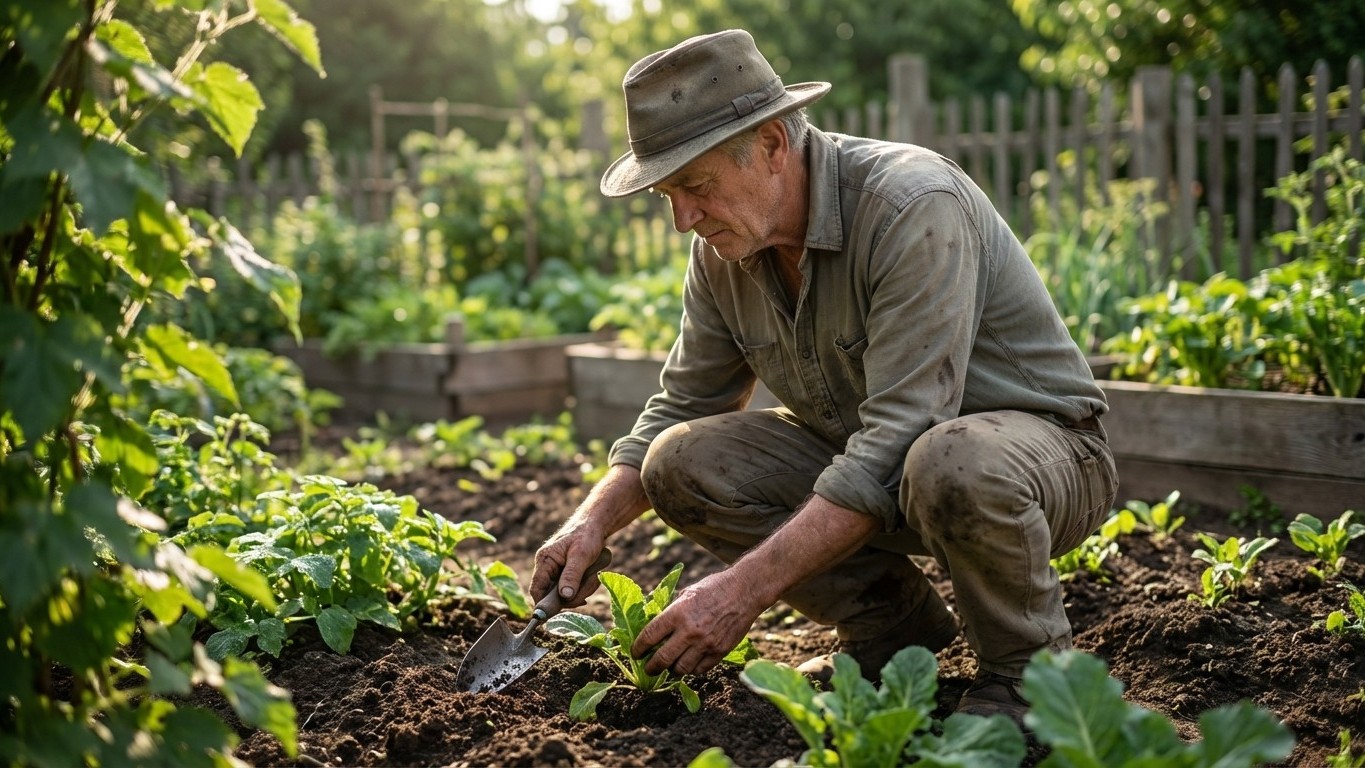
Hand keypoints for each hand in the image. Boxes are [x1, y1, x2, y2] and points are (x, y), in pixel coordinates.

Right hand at [531, 524, 607, 608]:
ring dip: (582, 589)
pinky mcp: (567, 574)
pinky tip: (592, 576)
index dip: (545, 603)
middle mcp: (547, 567)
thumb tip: (564, 597)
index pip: (536, 589)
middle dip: (572, 595)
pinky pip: (574, 588)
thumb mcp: (581, 556)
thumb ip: (572, 575)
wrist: (596, 525)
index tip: (559, 611)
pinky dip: (584, 586)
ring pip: (566, 594)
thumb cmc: (587, 535)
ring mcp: (557, 571)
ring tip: (593, 575)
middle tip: (587, 589)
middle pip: (553, 595)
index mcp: (545, 560)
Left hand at [630, 569, 765, 676]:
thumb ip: (671, 609)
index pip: (648, 636)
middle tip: (648, 668)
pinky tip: (689, 664)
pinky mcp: (720, 652)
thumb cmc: (713, 588)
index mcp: (677, 613)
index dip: (638, 648)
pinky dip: (692, 670)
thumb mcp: (687, 592)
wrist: (744, 591)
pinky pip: (700, 670)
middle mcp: (689, 631)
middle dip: (651, 667)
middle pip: (662, 659)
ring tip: (670, 666)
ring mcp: (705, 644)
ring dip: (672, 670)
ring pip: (680, 669)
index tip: (635, 653)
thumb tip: (653, 622)